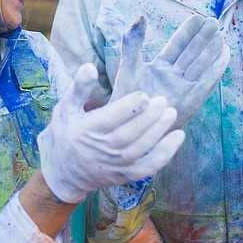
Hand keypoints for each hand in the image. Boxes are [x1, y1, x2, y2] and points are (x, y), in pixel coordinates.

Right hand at [38, 63, 184, 203]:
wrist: (65, 173)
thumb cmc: (67, 134)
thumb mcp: (65, 109)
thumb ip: (79, 87)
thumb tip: (90, 66)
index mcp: (87, 131)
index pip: (111, 119)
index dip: (130, 108)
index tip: (144, 95)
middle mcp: (102, 150)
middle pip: (129, 134)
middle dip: (148, 117)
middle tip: (163, 101)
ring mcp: (115, 165)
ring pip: (141, 149)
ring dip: (158, 131)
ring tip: (171, 113)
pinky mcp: (126, 175)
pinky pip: (148, 167)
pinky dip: (165, 154)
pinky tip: (178, 137)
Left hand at [112, 15, 229, 129]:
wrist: (128, 126)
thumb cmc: (127, 98)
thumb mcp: (129, 65)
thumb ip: (133, 42)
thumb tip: (141, 16)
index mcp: (161, 67)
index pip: (178, 45)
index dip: (188, 32)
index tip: (198, 17)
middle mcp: (175, 77)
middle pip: (192, 53)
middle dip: (203, 38)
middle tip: (214, 22)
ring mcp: (184, 89)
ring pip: (201, 65)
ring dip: (211, 50)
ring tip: (221, 35)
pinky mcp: (192, 101)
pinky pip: (207, 82)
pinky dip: (216, 69)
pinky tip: (225, 54)